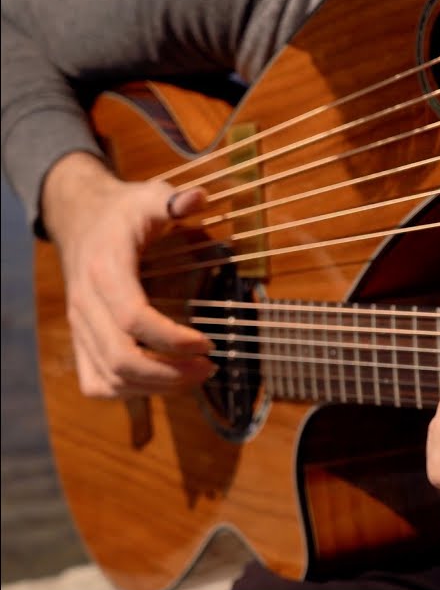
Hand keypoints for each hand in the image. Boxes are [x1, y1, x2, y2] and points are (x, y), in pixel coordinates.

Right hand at [42, 152, 213, 398]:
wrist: (81, 220)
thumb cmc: (123, 213)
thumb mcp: (150, 197)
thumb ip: (175, 200)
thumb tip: (200, 198)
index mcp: (105, 270)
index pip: (132, 317)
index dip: (172, 338)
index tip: (208, 344)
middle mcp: (86, 304)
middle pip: (120, 357)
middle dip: (169, 372)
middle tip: (208, 367)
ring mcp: (80, 326)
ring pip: (108, 376)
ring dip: (155, 386)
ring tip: (195, 376)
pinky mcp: (81, 340)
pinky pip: (96, 381)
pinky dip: (129, 392)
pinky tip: (163, 383)